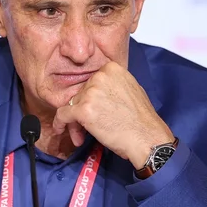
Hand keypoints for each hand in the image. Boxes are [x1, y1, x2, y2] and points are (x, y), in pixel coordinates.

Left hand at [52, 61, 173, 168]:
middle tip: (89, 127)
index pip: (91, 82)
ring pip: (71, 105)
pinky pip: (62, 115)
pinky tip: (60, 130)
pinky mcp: (83, 110)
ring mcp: (91, 92)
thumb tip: (98, 91)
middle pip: (80, 94)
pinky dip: (59, 124)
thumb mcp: (131, 89)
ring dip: (75, 121)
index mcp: (111, 68)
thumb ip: (113, 85)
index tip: (94, 111)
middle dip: (82, 111)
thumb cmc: (141, 120)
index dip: (91, 99)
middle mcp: (99, 76)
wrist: (147, 138)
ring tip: (83, 135)